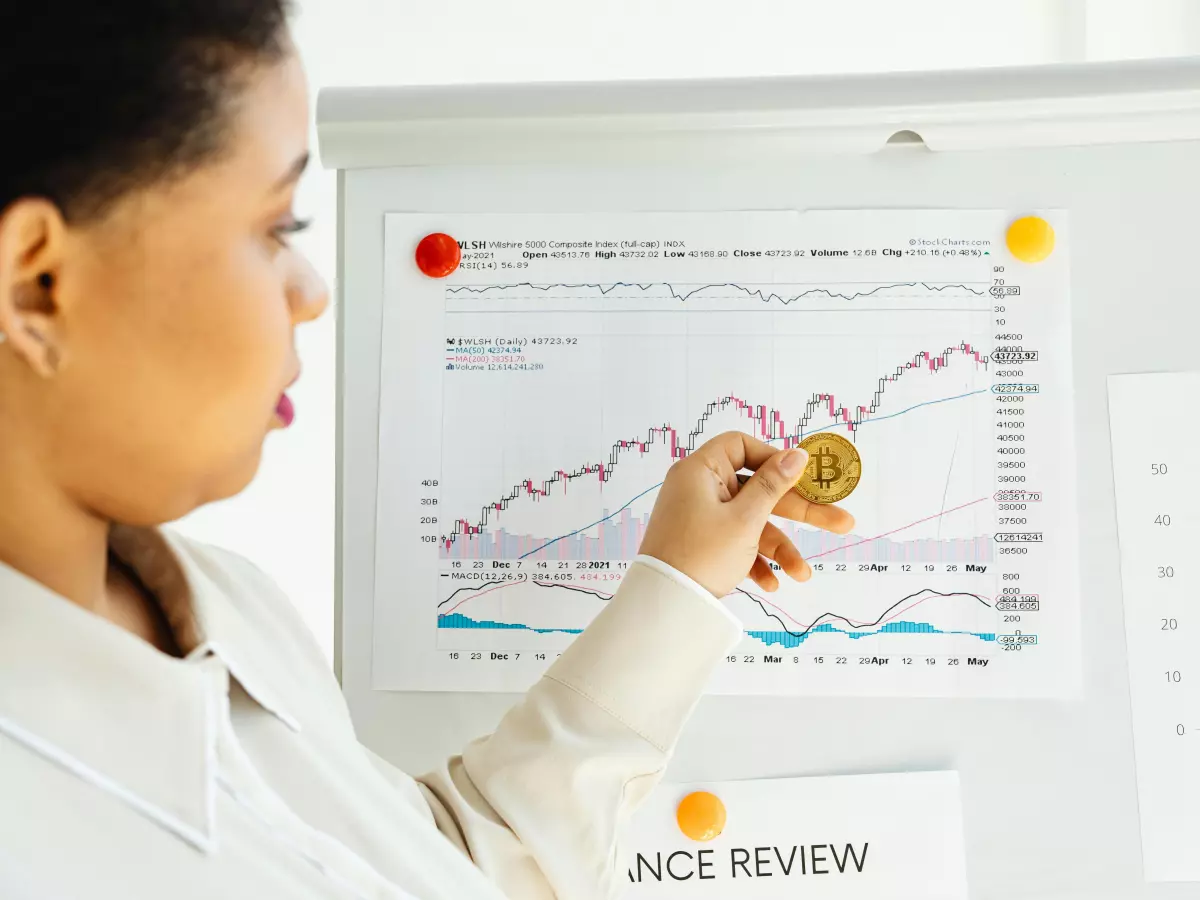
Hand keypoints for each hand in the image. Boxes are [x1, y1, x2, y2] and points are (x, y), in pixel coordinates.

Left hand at [639, 431, 854, 596]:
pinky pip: (735, 543)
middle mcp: (699, 490)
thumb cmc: (701, 556)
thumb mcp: (745, 519)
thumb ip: (773, 485)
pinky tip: (770, 584)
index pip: (741, 447)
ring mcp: (700, 518)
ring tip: (801, 574)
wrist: (665, 607)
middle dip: (798, 512)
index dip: (773, 458)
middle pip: (757, 490)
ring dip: (778, 548)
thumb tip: (797, 454)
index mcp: (700, 471)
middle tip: (841, 523)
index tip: (802, 475)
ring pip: (751, 522)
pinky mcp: (702, 544)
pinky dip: (754, 560)